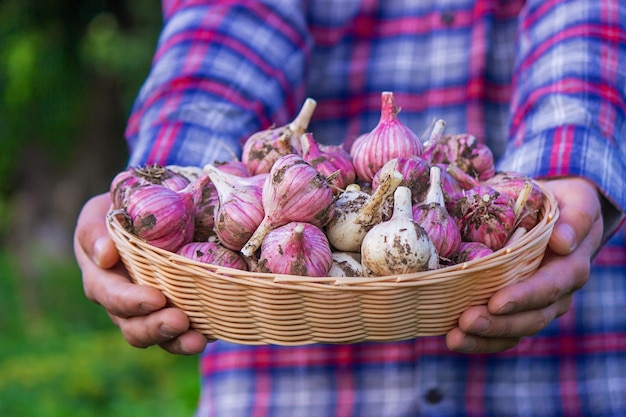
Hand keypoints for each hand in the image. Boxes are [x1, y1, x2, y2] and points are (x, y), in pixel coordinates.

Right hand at [73, 193, 207, 354]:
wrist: (149, 216)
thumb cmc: (120, 211)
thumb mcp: (101, 212)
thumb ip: (95, 231)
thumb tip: (105, 256)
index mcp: (101, 279)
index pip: (111, 295)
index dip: (131, 301)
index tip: (156, 298)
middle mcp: (123, 303)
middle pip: (133, 327)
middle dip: (156, 328)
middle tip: (180, 321)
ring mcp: (149, 313)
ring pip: (158, 337)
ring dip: (177, 341)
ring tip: (198, 340)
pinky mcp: (175, 312)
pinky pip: (183, 333)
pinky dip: (197, 335)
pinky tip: (213, 334)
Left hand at [446, 177, 603, 352]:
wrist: (557, 218)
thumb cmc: (562, 206)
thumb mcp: (576, 202)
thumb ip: (574, 220)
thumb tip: (562, 242)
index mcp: (570, 269)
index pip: (550, 288)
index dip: (524, 297)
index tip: (497, 302)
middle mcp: (556, 295)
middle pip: (530, 318)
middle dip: (498, 323)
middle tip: (466, 321)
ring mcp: (536, 307)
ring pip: (514, 331)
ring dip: (484, 338)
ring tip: (454, 338)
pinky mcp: (516, 312)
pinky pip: (501, 334)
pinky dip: (479, 340)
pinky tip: (454, 339)